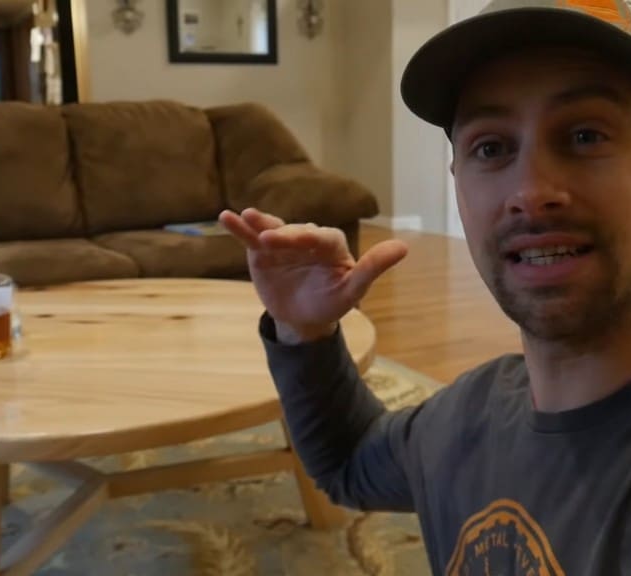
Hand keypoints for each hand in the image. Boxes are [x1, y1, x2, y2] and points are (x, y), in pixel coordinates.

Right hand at [219, 208, 407, 342]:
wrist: (305, 318)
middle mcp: (305, 237)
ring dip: (258, 222)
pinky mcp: (262, 251)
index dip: (305, 237)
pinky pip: (250, 237)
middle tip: (267, 239)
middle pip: (292, 233)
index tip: (293, 239)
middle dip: (281, 235)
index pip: (319, 236)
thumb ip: (373, 267)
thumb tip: (403, 247)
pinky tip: (226, 217)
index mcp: (330, 244)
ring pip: (270, 229)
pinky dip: (239, 227)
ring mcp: (282, 243)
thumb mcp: (353, 289)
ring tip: (245, 216)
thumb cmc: (333, 302)